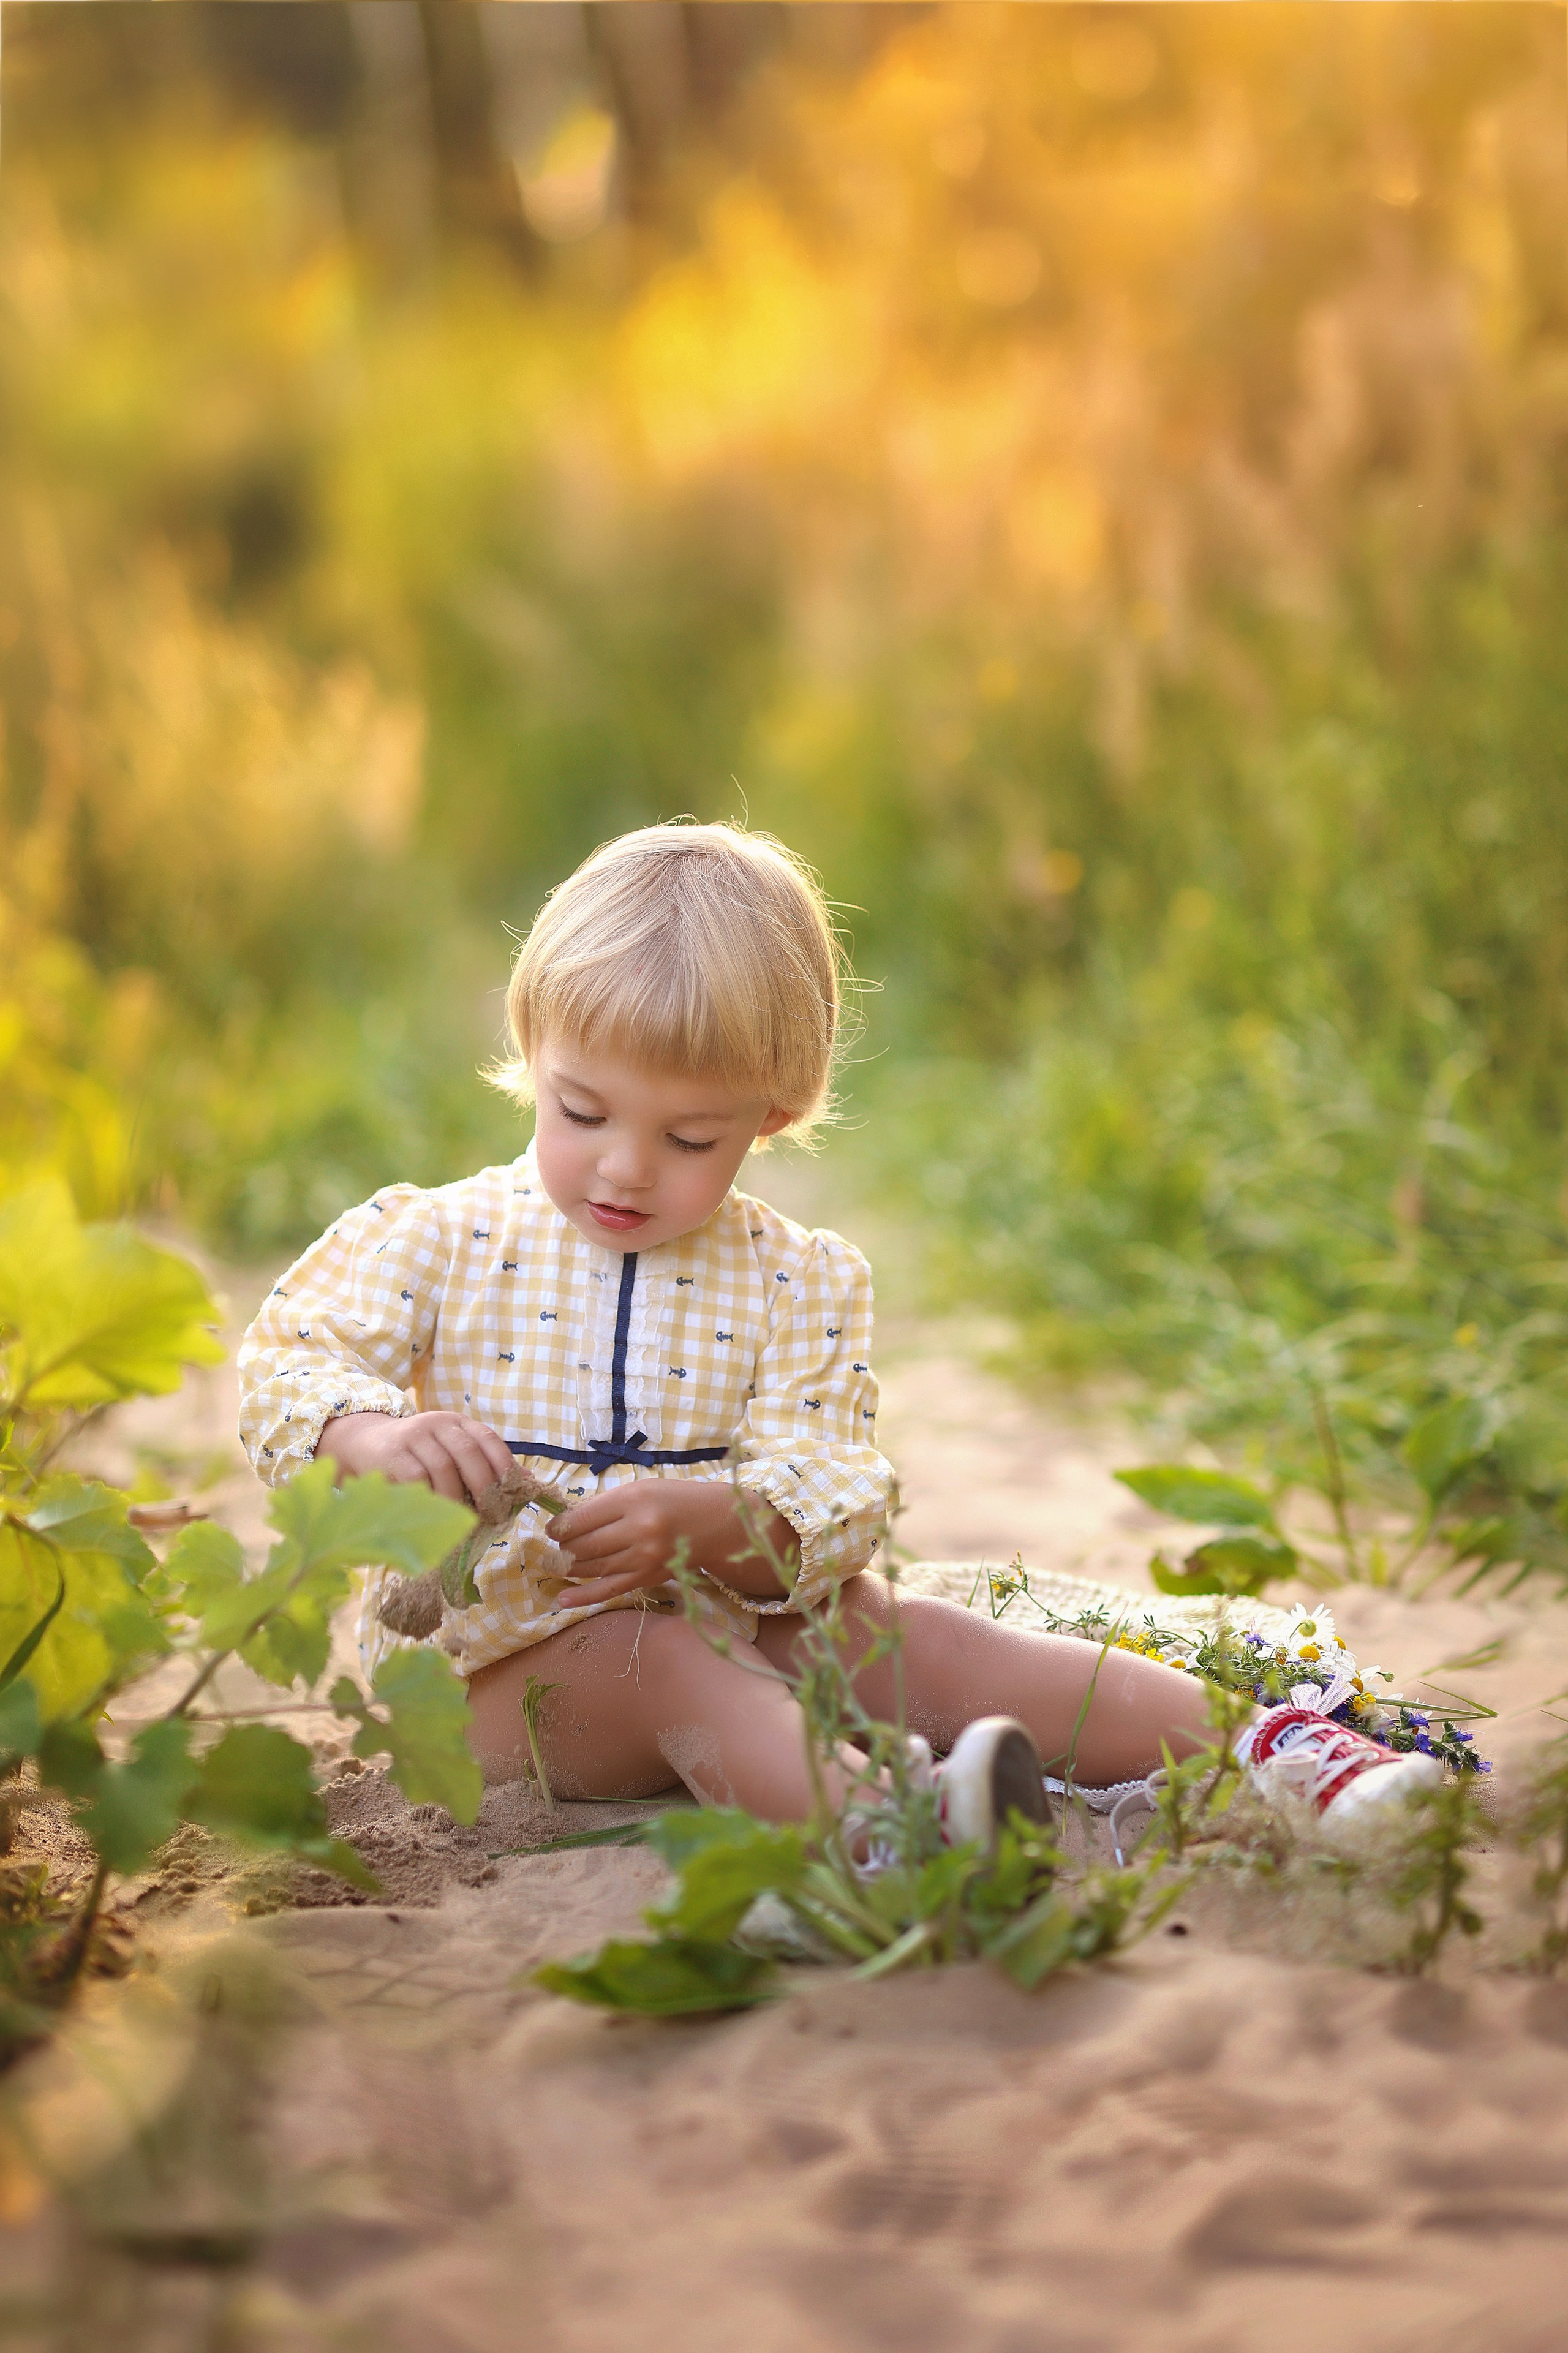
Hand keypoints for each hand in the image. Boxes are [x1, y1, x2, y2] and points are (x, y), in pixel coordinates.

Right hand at [316, 1410, 514, 1506]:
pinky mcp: (393, 1454)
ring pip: (443, 1468)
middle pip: (468, 1453)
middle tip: (491, 1514)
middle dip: (483, 1487)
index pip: (488, 1439)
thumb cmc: (418, 1454)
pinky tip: (436, 1514)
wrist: (366, 1442)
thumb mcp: (451, 1451)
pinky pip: (417, 1478)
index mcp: (458, 1422)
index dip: (503, 1465)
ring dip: (457, 1498)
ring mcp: (414, 1436)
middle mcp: (437, 1423)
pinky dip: (431, 1498)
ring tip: (463, 1520)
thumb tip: (527, 1482)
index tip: (513, 1492)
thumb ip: (485, 1464)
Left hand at [553, 1479, 797, 1611]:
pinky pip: (610, 1590)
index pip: (583, 1518)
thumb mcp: (641, 1489)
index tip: (552, 1528)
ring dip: (570, 1566)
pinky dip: (583, 1596)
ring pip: (593, 1567)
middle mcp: (639, 1530)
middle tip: (556, 1545)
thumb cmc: (675, 1500)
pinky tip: (562, 1599)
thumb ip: (607, 1505)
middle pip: (585, 1545)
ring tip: (558, 1563)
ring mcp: (644, 1558)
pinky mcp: (649, 1577)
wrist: (716, 1523)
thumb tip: (567, 1523)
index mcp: (634, 1500)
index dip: (560, 1526)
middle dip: (563, 1547)